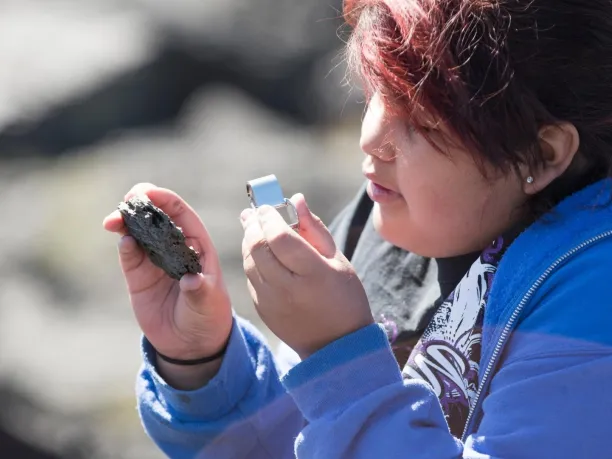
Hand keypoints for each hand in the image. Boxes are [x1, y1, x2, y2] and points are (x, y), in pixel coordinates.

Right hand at [103, 183, 232, 377]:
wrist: (191, 343)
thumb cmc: (208, 316)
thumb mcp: (208, 304)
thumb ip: (200, 291)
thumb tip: (191, 280)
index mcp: (196, 245)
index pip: (180, 213)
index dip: (165, 199)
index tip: (149, 192)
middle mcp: (173, 247)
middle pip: (155, 216)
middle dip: (141, 203)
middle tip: (128, 199)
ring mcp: (154, 260)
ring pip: (137, 231)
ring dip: (125, 221)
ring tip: (114, 220)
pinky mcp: (138, 276)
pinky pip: (129, 255)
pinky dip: (124, 246)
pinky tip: (123, 242)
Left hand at [240, 194, 373, 358]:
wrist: (336, 346)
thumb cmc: (344, 297)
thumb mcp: (338, 260)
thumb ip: (314, 229)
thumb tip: (296, 199)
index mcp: (313, 274)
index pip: (279, 237)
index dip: (270, 217)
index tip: (268, 206)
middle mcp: (287, 288)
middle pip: (258, 247)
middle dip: (254, 225)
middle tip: (256, 212)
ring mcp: (271, 301)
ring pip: (249, 261)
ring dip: (249, 240)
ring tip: (255, 226)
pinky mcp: (262, 310)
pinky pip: (250, 277)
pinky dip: (252, 259)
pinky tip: (260, 251)